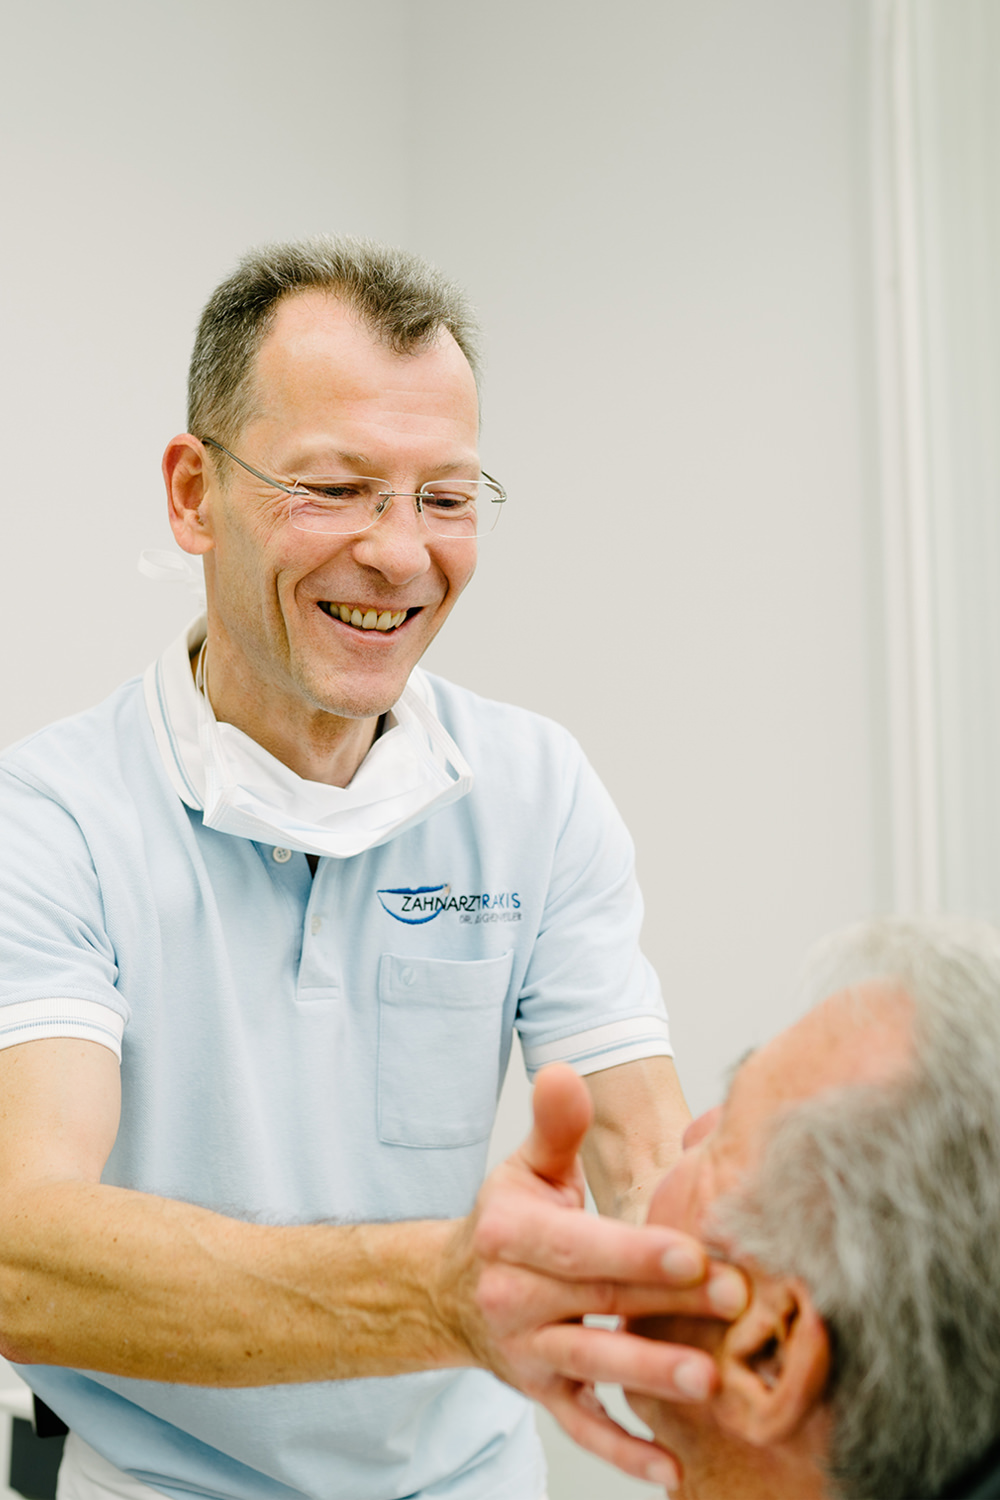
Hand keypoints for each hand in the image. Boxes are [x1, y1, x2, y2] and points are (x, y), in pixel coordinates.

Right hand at [440, 1064, 747, 1487]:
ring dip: (650, 1376)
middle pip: (597, 1300)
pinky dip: (623, 1452)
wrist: (451, 1290)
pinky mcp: (541, 1394)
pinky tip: (671, 1469)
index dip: (635, 1249)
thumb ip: (555, 1126)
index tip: (693, 1250)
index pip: (578, 1244)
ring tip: (709, 1381)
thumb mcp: (525, 1168)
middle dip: (666, 1303)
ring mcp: (526, 1352)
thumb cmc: (509, 1220)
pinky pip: (582, 1426)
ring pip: (592, 1365)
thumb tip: (565, 1072)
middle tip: (736, 1301)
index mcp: (508, 1235)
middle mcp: (512, 1297)